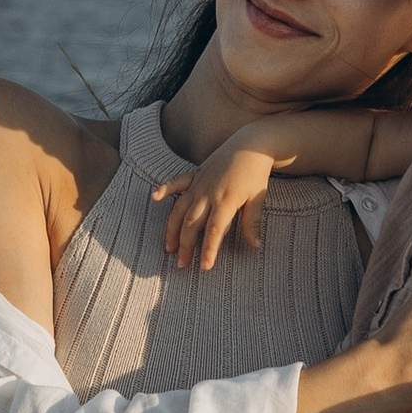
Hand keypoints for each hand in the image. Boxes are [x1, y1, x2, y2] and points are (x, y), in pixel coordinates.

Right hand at [155, 146, 274, 271]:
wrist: (250, 145)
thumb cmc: (256, 173)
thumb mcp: (258, 198)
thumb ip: (252, 223)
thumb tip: (256, 246)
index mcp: (226, 201)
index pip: (214, 231)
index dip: (208, 250)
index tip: (204, 267)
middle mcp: (208, 193)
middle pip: (192, 224)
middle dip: (186, 246)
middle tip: (182, 265)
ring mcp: (199, 184)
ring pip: (180, 209)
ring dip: (172, 229)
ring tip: (169, 247)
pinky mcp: (195, 174)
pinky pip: (177, 182)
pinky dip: (164, 189)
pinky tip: (154, 197)